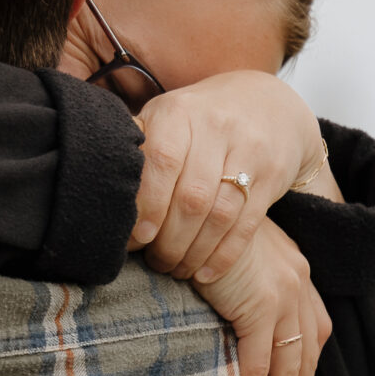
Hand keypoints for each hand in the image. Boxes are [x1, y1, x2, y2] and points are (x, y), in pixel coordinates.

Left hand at [129, 70, 329, 280]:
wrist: (265, 103)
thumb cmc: (198, 120)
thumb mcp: (167, 118)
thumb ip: (138, 149)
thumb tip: (101, 198)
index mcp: (178, 111)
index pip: (161, 161)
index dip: (148, 203)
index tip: (137, 238)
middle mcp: (215, 126)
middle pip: (191, 196)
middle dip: (170, 239)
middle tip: (155, 262)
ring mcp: (249, 150)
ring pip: (219, 215)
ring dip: (194, 252)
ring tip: (176, 269)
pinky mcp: (272, 175)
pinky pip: (246, 224)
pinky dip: (223, 255)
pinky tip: (204, 272)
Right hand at [192, 217, 331, 375]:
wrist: (198, 199)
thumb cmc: (200, 222)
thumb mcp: (226, 249)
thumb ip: (235, 278)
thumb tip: (221, 304)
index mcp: (293, 269)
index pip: (310, 329)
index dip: (305, 367)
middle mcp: (297, 282)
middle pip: (307, 355)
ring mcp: (282, 294)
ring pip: (290, 366)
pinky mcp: (259, 304)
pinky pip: (258, 362)